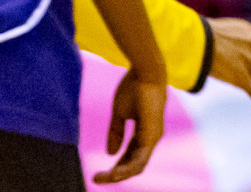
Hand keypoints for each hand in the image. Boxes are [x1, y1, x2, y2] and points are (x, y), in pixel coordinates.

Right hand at [93, 68, 166, 183]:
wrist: (144, 72)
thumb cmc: (134, 88)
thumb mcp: (120, 113)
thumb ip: (116, 132)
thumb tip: (111, 153)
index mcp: (145, 131)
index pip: (132, 156)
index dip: (117, 166)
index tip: (99, 174)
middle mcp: (151, 137)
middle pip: (135, 164)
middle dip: (116, 174)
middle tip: (97, 178)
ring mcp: (153, 137)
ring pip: (137, 166)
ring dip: (119, 175)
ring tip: (101, 179)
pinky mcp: (152, 135)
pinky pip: (140, 160)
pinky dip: (126, 169)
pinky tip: (113, 174)